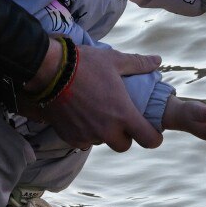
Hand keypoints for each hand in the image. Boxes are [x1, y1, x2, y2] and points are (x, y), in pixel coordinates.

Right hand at [37, 45, 163, 151]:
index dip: (154, 138)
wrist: (48, 71)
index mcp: (123, 114)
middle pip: (124, 145)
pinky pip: (83, 141)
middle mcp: (106, 130)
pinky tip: (83, 116)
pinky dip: (86, 133)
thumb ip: (139, 64)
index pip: (148, 140)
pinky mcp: (69, 137)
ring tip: (99, 113)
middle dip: (126, 136)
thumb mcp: (115, 60)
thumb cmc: (85, 64)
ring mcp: (86, 135)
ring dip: (104, 133)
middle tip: (121, 120)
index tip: (153, 133)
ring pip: (102, 142)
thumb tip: (157, 60)